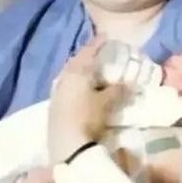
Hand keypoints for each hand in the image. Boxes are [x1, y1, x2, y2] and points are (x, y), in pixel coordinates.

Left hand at [48, 39, 125, 161]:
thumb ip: (117, 90)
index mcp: (76, 73)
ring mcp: (56, 94)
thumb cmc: (88, 117)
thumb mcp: (107, 103)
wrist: (67, 146)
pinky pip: (65, 88)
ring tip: (90, 72)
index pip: (88, 52)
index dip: (97, 44)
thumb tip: (128, 83)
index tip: (106, 36)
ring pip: (68, 75)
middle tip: (98, 55)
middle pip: (75, 63)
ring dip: (79, 71)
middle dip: (86, 57)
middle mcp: (63, 79)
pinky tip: (80, 89)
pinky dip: (74, 84)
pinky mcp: (53, 108)